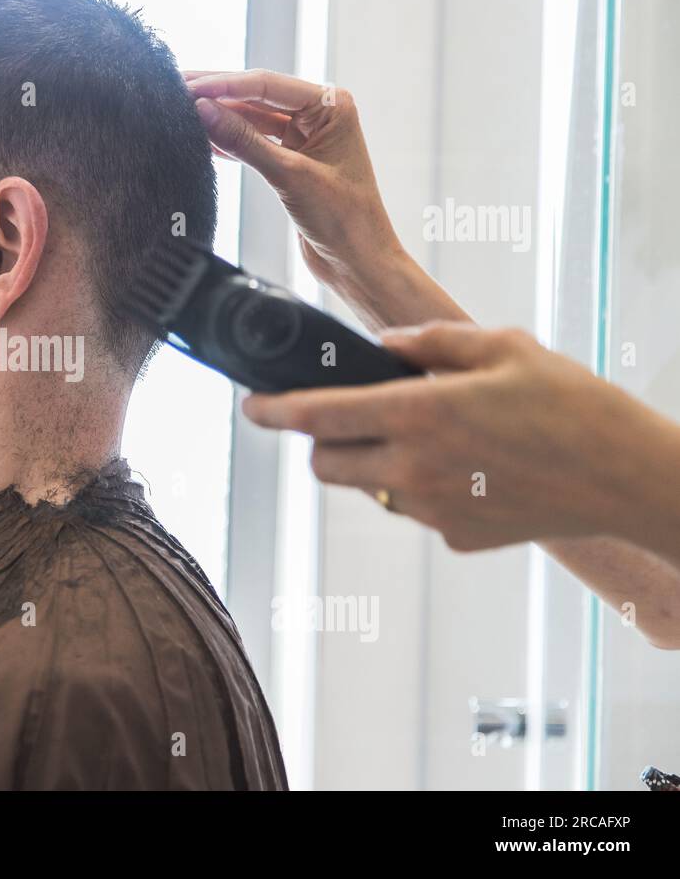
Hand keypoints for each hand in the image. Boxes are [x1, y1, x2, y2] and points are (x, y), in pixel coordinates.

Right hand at [184, 69, 402, 290]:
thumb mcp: (289, 175)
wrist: (357, 263)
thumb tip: (204, 111)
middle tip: (175, 87)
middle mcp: (318, 116)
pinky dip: (228, 142)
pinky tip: (201, 139)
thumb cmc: (343, 219)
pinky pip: (252, 143)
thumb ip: (244, 141)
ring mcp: (303, 139)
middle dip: (217, 94)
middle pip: (256, 96)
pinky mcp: (290, 163)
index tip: (189, 87)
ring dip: (218, 117)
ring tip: (180, 110)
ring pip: (251, 120)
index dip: (224, 84)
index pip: (267, 85)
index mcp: (331, 106)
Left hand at [240, 321, 674, 552]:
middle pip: (325, 463)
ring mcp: (431, 510)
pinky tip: (467, 468)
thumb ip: (431, 342)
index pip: (317, 415)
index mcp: (418, 414)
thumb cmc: (572, 406)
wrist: (626, 478)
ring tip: (426, 437)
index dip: (273, 411)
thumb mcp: (503, 347)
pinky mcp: (453, 537)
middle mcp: (413, 468)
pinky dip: (419, 488)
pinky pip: (413, 509)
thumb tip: (386, 343)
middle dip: (320, 441)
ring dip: (373, 463)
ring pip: (367, 488)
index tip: (253, 407)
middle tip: (345, 419)